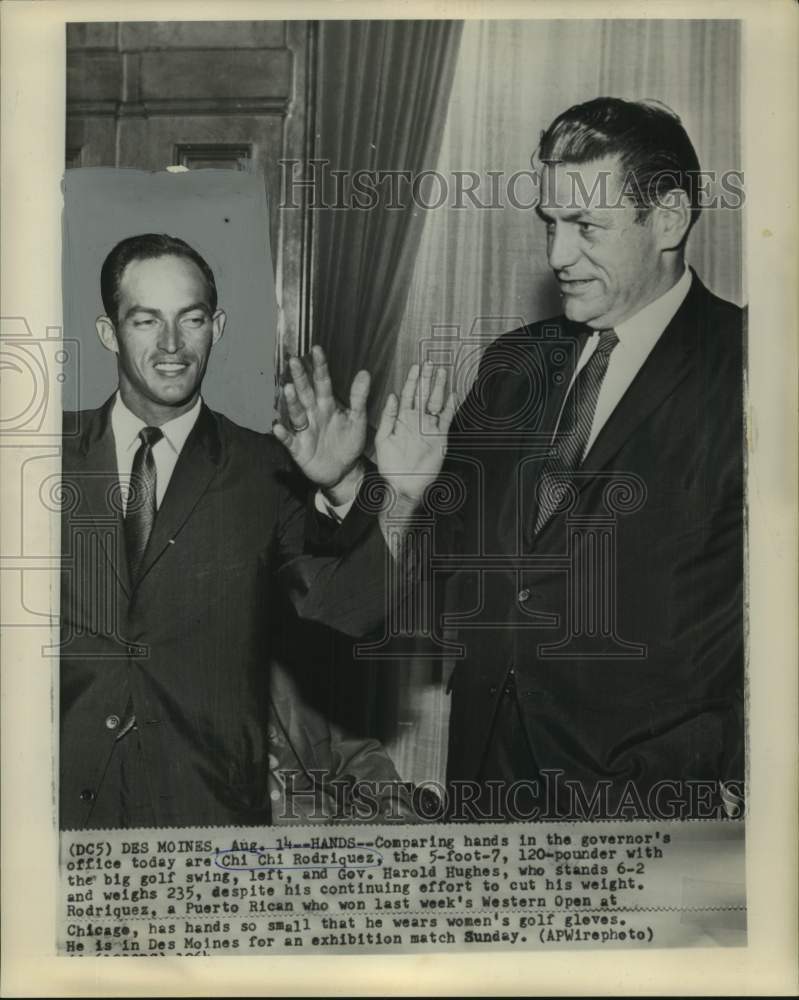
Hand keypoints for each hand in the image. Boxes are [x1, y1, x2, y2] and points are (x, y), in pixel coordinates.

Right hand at [273, 345, 368, 490]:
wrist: (344, 471)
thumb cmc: (349, 443)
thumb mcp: (357, 420)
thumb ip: (359, 398)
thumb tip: (365, 373)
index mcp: (327, 405)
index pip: (323, 382)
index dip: (320, 367)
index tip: (317, 349)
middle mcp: (313, 414)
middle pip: (305, 393)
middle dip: (300, 378)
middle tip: (294, 361)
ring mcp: (305, 430)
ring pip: (296, 413)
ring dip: (292, 402)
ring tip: (289, 389)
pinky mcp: (299, 448)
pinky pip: (290, 440)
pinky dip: (283, 434)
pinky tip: (278, 427)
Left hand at [375, 361, 456, 504]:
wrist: (404, 485)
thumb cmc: (390, 466)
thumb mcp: (383, 440)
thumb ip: (388, 417)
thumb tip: (392, 396)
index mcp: (402, 419)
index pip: (408, 394)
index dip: (412, 380)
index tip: (416, 366)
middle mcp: (416, 421)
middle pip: (424, 394)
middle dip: (427, 378)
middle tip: (431, 362)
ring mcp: (429, 428)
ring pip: (436, 403)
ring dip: (439, 387)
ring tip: (442, 372)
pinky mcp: (440, 437)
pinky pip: (446, 418)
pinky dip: (450, 407)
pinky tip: (453, 394)